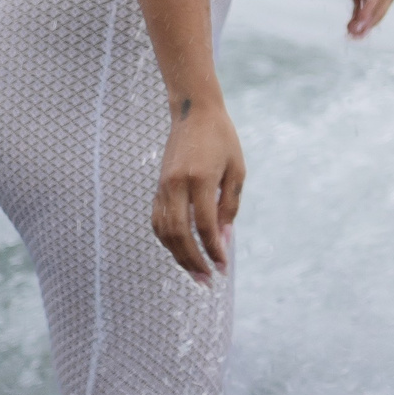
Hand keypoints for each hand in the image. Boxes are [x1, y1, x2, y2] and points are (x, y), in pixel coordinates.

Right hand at [152, 101, 243, 281]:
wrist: (194, 113)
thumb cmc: (222, 140)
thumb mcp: (236, 170)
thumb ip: (229, 204)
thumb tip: (222, 239)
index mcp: (200, 179)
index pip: (204, 225)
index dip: (213, 249)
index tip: (223, 267)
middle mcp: (176, 185)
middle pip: (179, 234)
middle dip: (193, 261)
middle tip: (207, 281)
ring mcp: (163, 187)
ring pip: (164, 231)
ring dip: (178, 256)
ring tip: (195, 273)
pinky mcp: (158, 187)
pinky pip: (157, 221)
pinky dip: (167, 240)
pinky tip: (179, 252)